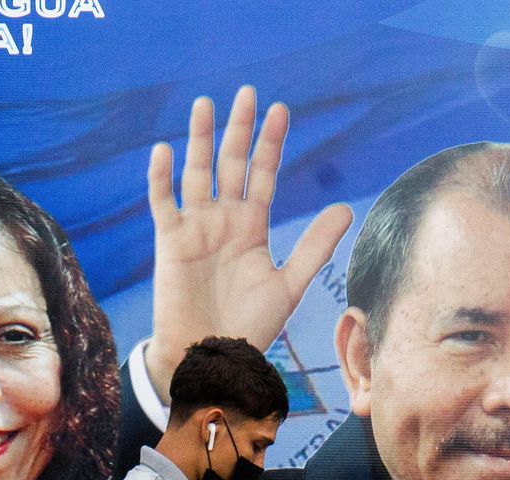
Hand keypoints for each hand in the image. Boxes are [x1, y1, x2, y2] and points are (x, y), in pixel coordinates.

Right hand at [145, 86, 353, 399]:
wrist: (213, 357)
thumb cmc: (250, 326)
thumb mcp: (289, 284)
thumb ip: (314, 245)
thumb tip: (346, 207)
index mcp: (252, 226)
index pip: (263, 174)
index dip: (271, 143)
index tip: (281, 110)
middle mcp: (224, 220)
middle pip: (232, 163)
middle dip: (240, 129)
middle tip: (248, 93)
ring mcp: (196, 228)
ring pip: (197, 173)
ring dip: (200, 140)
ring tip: (205, 105)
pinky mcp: (171, 242)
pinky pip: (164, 203)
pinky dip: (162, 178)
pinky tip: (165, 150)